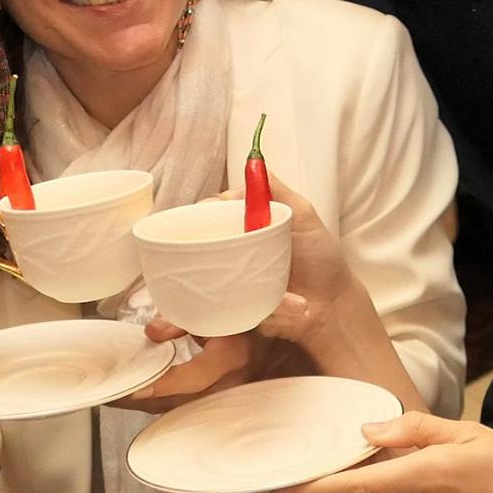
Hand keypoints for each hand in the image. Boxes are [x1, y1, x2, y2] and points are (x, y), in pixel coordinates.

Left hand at [111, 330, 259, 412]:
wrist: (269, 336)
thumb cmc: (238, 318)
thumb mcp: (213, 311)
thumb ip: (181, 321)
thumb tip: (150, 333)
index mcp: (231, 355)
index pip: (193, 377)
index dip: (164, 384)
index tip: (136, 388)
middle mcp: (231, 382)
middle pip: (180, 402)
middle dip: (144, 401)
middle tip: (110, 395)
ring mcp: (228, 397)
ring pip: (182, 409)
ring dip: (149, 405)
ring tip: (117, 399)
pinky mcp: (222, 402)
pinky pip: (188, 408)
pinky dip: (163, 404)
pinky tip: (141, 399)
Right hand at [118, 176, 354, 407]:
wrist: (331, 310)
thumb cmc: (320, 260)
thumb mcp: (303, 215)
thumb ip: (277, 190)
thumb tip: (248, 169)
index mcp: (242, 230)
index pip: (208, 218)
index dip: (195, 218)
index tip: (192, 220)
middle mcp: (230, 255)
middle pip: (192, 250)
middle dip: (172, 255)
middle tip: (168, 259)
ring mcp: (227, 285)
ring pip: (190, 284)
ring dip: (171, 292)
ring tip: (161, 302)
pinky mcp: (230, 312)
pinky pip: (204, 312)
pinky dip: (186, 316)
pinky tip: (167, 323)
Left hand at [273, 413, 492, 492]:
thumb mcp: (472, 433)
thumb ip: (417, 429)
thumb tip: (368, 429)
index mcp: (429, 473)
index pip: (358, 483)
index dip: (314, 488)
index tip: (278, 488)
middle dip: (338, 482)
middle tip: (313, 462)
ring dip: (379, 488)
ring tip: (393, 465)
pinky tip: (427, 491)